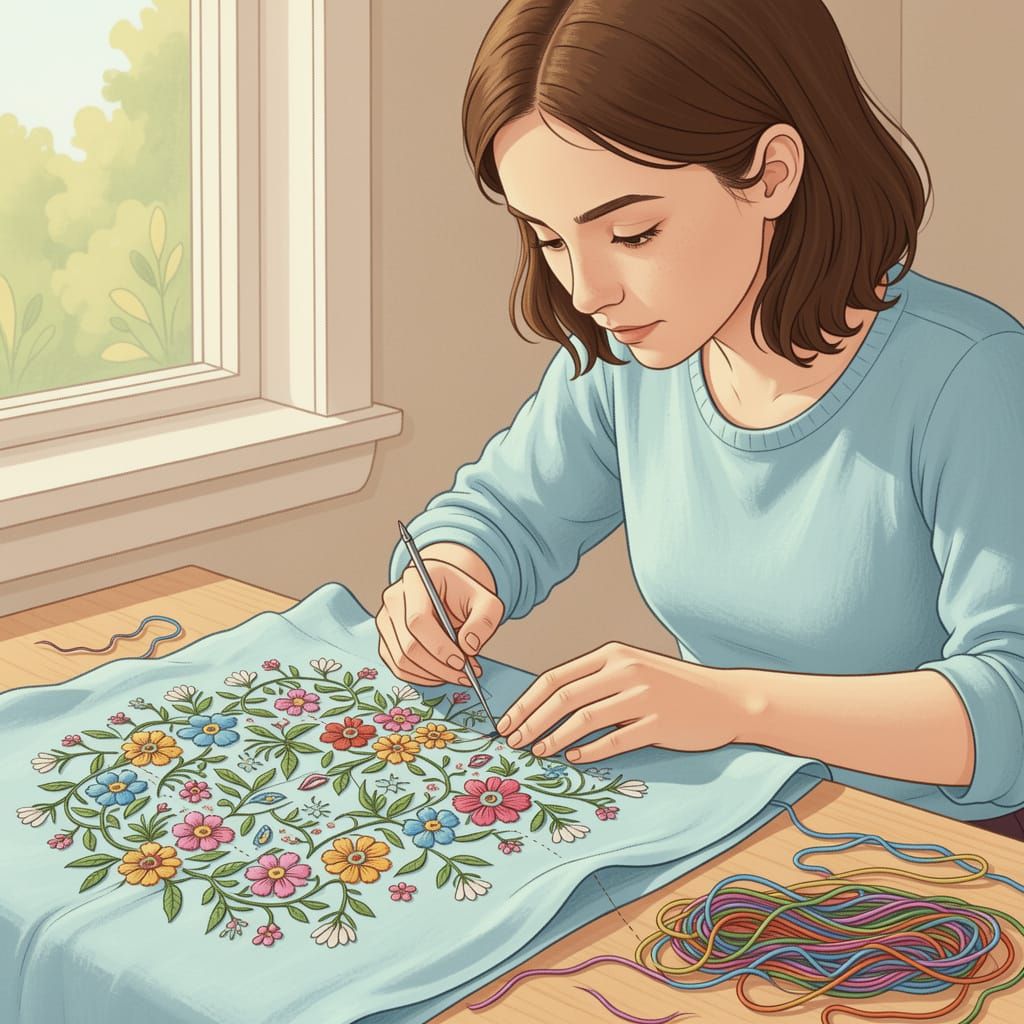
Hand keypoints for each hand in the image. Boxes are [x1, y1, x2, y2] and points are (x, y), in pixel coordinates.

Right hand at [375, 559, 504, 687]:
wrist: (448, 593)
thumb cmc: (465, 595)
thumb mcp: (486, 601)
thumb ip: (484, 621)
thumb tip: (468, 646)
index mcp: (416, 581)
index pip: (417, 620)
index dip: (439, 647)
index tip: (461, 661)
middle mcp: (394, 599)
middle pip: (408, 645)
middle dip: (439, 667)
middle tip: (464, 674)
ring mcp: (385, 620)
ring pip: (402, 661)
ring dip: (432, 675)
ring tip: (458, 673)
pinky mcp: (386, 640)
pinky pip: (399, 669)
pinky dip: (422, 677)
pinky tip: (443, 673)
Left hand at [496, 642, 742, 761]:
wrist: (725, 698)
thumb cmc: (672, 687)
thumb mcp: (632, 670)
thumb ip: (595, 681)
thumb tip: (547, 706)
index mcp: (613, 654)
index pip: (556, 677)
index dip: (527, 701)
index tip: (508, 721)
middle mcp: (625, 670)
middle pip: (564, 697)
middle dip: (532, 721)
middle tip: (513, 741)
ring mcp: (643, 696)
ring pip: (584, 719)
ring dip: (555, 738)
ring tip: (538, 752)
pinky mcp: (659, 722)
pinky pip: (615, 740)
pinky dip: (590, 751)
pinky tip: (574, 758)